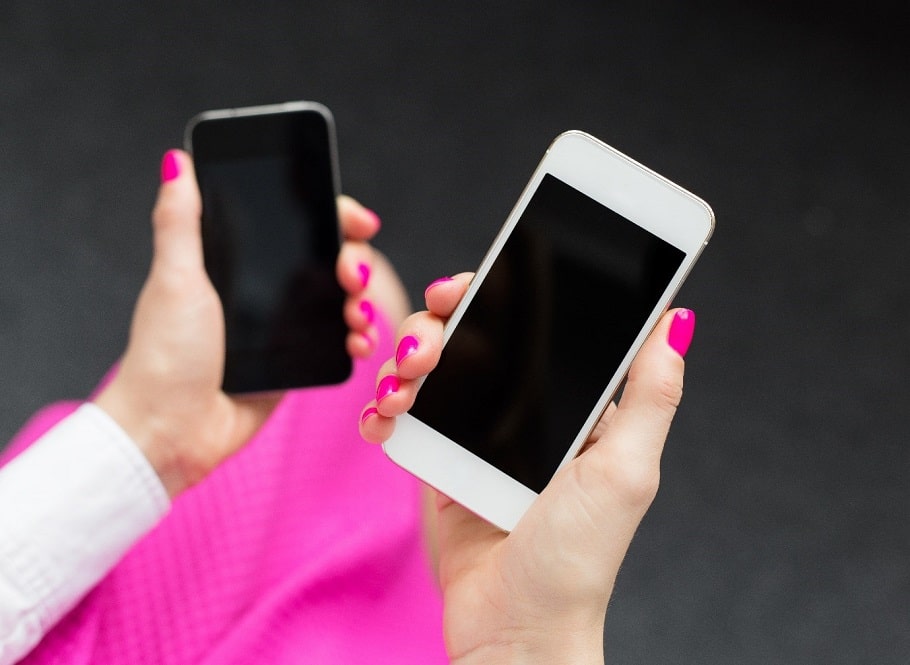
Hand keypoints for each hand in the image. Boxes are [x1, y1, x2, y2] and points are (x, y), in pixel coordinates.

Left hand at [94, 150, 382, 496]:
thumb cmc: (164, 356)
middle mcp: (261, 290)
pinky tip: (358, 344)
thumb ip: (180, 222)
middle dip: (354, 262)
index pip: (293, 224)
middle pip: (326, 260)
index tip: (358, 219)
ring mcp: (280, 327)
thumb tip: (176, 162)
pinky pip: (336, 343)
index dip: (332, 216)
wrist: (170, 431)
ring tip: (357, 315)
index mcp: (233, 262)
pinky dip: (356, 340)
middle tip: (352, 277)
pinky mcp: (293, 362)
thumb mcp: (174, 280)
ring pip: (338, 301)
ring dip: (360, 302)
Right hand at [360, 274, 695, 663]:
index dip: (502, 292)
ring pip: (433, 368)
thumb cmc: (578, 559)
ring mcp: (478, 436)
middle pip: (473, 335)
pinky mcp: (439, 464)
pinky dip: (385, 408)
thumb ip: (651, 395)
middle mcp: (526, 412)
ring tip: (403, 388)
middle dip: (440, 325)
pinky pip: (405, 417)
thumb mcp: (626, 471)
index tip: (473, 279)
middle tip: (427, 344)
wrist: (514, 630)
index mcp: (576, 405)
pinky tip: (384, 417)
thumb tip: (676, 319)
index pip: (537, 325)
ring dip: (406, 363)